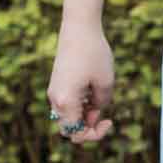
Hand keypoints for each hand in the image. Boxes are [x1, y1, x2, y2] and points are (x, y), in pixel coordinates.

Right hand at [45, 19, 115, 144]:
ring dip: (84, 115)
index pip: (76, 134)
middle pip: (69, 129)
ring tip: (98, 95)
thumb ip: (102, 103)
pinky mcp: (57, 83)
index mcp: (66, 102)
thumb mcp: (106, 82)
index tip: (108, 121)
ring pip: (68, 117)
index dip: (94, 135)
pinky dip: (79, 104)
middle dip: (87, 127)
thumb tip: (95, 110)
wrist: (79, 27)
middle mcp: (55, 100)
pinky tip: (91, 89)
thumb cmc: (94, 53)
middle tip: (102, 111)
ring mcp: (54, 91)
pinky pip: (66, 104)